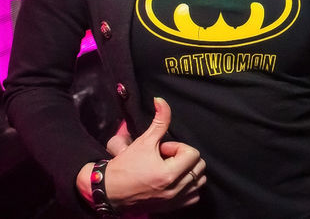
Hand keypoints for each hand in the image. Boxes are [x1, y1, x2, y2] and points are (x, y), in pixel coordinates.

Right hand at [76, 97, 206, 213]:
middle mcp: (174, 190)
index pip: (193, 154)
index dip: (178, 147)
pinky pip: (193, 196)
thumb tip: (161, 101)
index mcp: (168, 174)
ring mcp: (174, 201)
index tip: (163, 149)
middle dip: (185, 158)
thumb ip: (159, 120)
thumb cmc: (125, 166)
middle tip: (167, 157)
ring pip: (199, 182)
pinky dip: (189, 187)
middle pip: (199, 167)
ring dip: (189, 172)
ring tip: (172, 168)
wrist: (110, 190)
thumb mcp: (144, 141)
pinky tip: (175, 180)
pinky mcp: (171, 208)